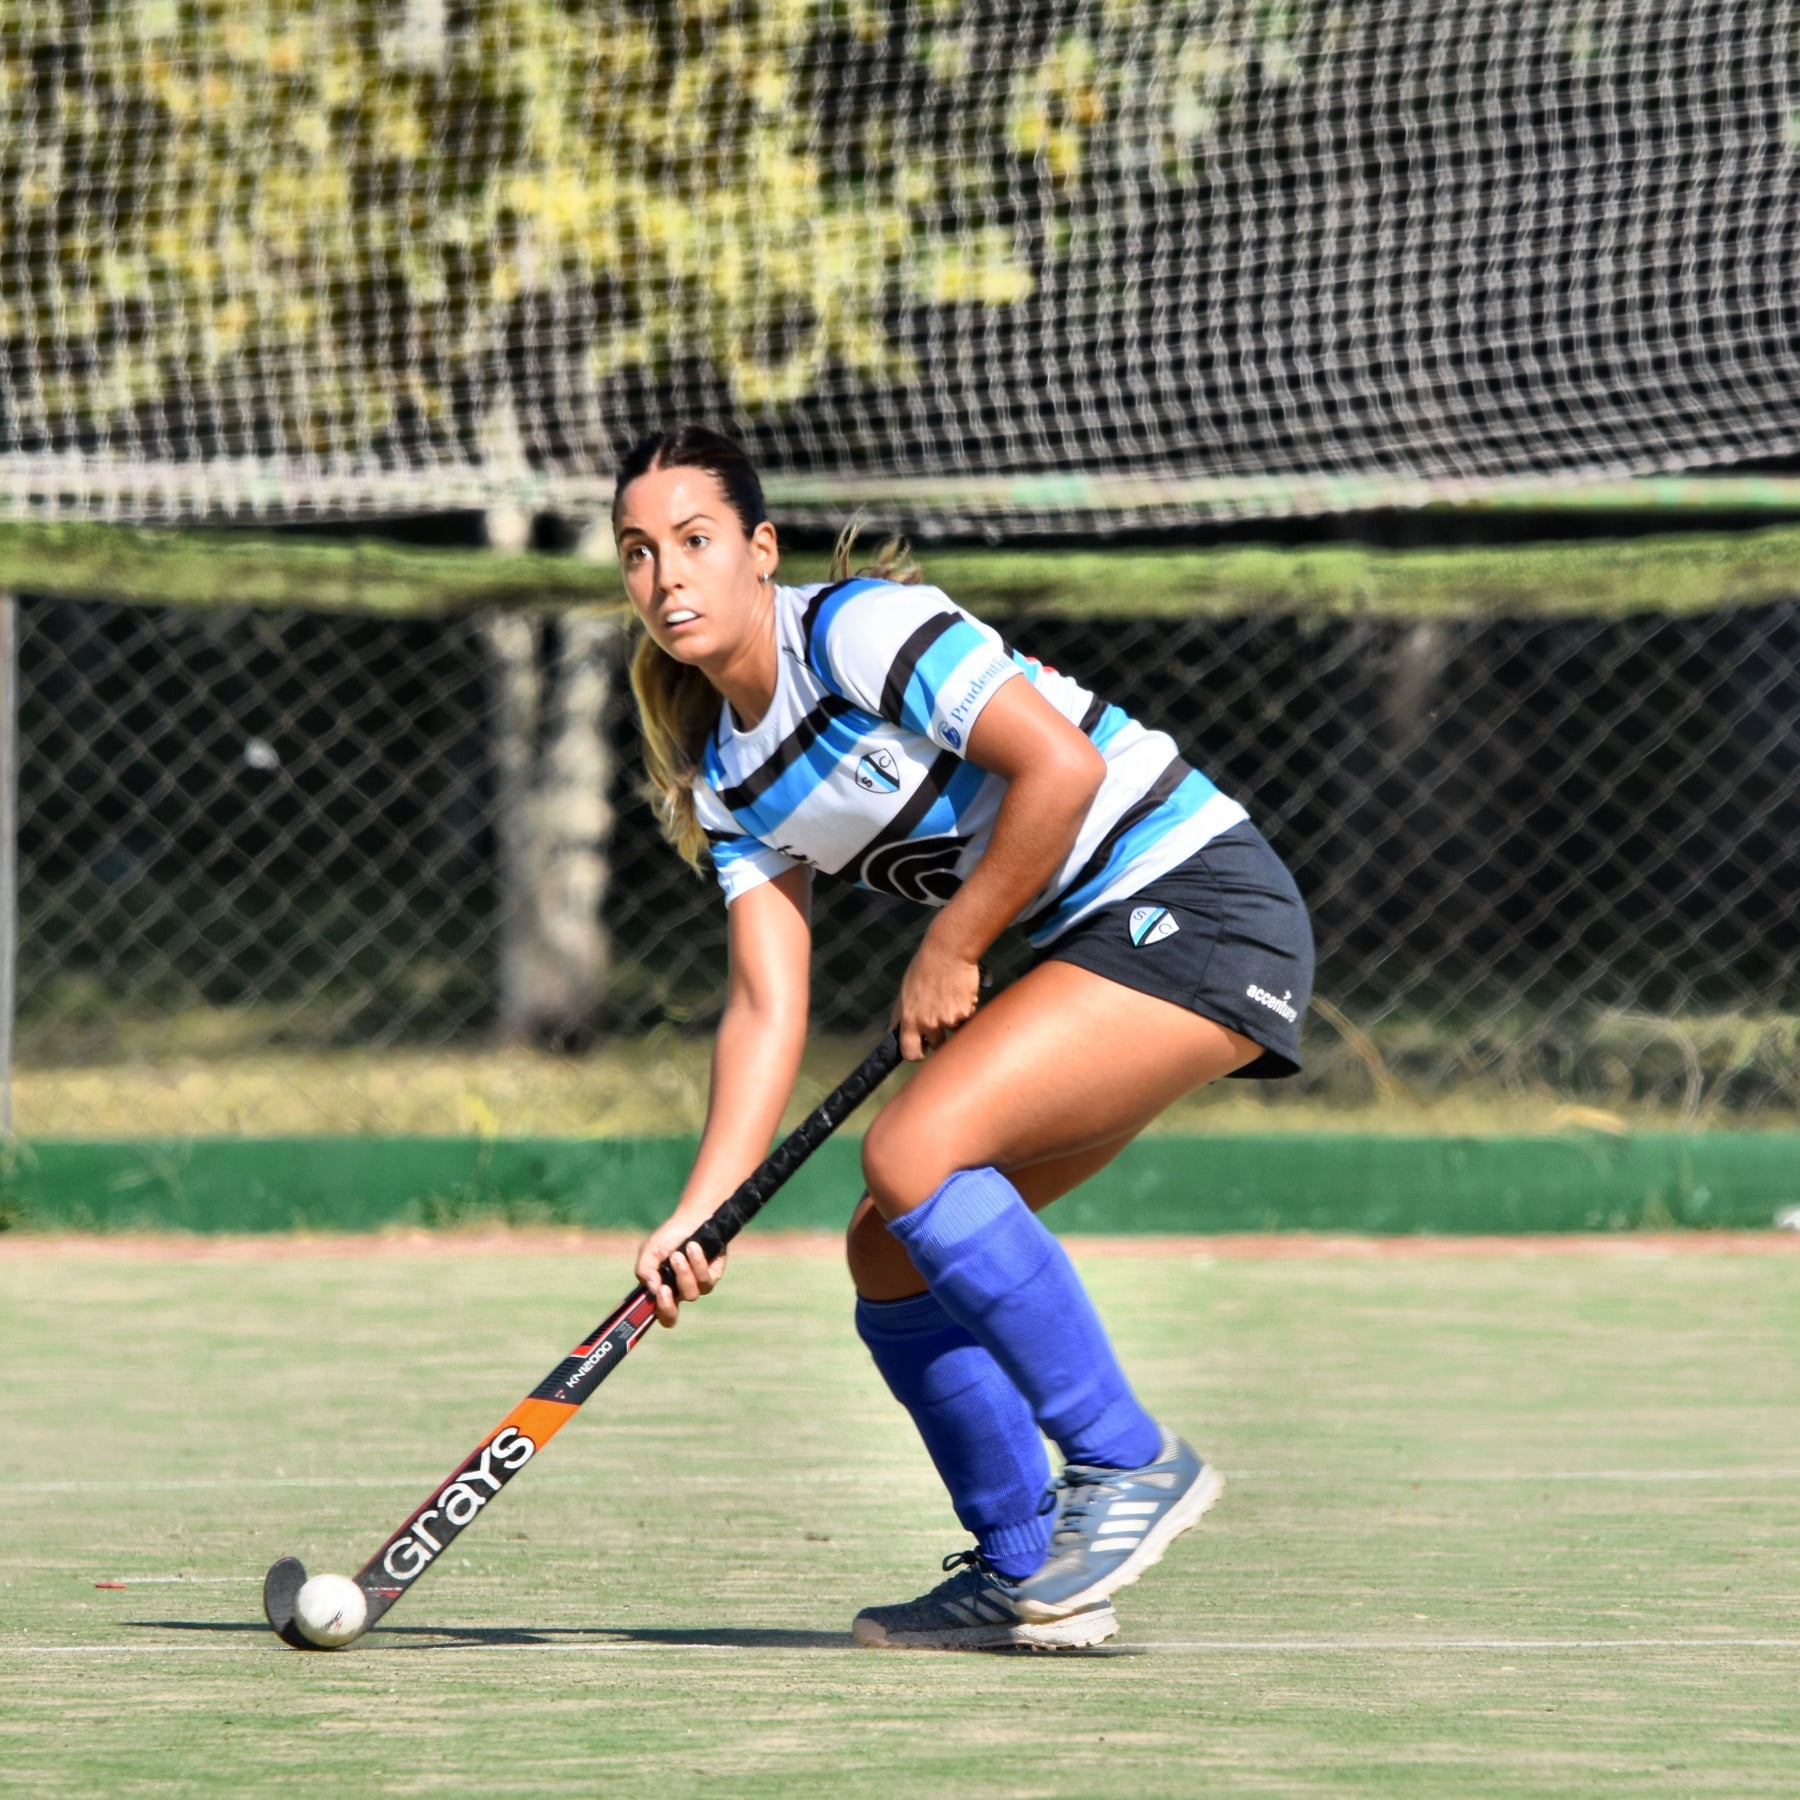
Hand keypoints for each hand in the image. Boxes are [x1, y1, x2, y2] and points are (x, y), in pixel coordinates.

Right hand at [634, 1214, 728, 1328]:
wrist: (693, 1219)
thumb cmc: (669, 1236)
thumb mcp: (649, 1251)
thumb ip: (644, 1270)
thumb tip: (653, 1289)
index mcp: (662, 1290)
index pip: (660, 1315)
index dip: (659, 1313)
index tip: (659, 1295)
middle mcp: (679, 1293)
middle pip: (672, 1315)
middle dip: (668, 1303)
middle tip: (665, 1287)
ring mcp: (697, 1286)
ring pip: (690, 1294)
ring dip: (683, 1273)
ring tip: (679, 1253)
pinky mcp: (713, 1276)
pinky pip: (706, 1279)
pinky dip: (698, 1263)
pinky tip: (694, 1247)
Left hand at [892, 935, 982, 1061]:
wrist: (948, 952)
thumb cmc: (924, 968)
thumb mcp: (905, 992)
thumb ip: (901, 1015)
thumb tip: (894, 1031)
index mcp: (909, 1019)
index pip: (910, 1052)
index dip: (916, 1054)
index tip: (922, 1050)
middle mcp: (928, 1023)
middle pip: (936, 1045)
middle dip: (940, 1038)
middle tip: (941, 1019)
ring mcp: (948, 1020)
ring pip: (954, 1029)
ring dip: (954, 1019)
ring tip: (950, 996)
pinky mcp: (966, 1013)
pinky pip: (967, 1017)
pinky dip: (966, 1008)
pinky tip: (960, 991)